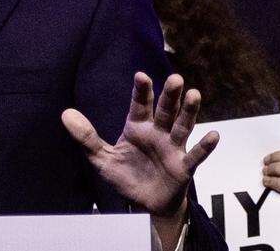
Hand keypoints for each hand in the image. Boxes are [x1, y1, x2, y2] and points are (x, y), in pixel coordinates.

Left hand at [63, 73, 219, 216]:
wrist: (143, 204)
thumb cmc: (125, 176)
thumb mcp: (101, 159)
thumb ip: (86, 137)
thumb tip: (65, 114)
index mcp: (137, 128)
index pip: (139, 105)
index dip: (141, 91)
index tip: (140, 76)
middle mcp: (157, 133)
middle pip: (164, 111)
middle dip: (169, 95)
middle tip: (175, 78)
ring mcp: (172, 149)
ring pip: (182, 127)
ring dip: (189, 112)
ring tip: (195, 94)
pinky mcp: (183, 167)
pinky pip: (195, 156)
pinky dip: (205, 146)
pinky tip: (214, 135)